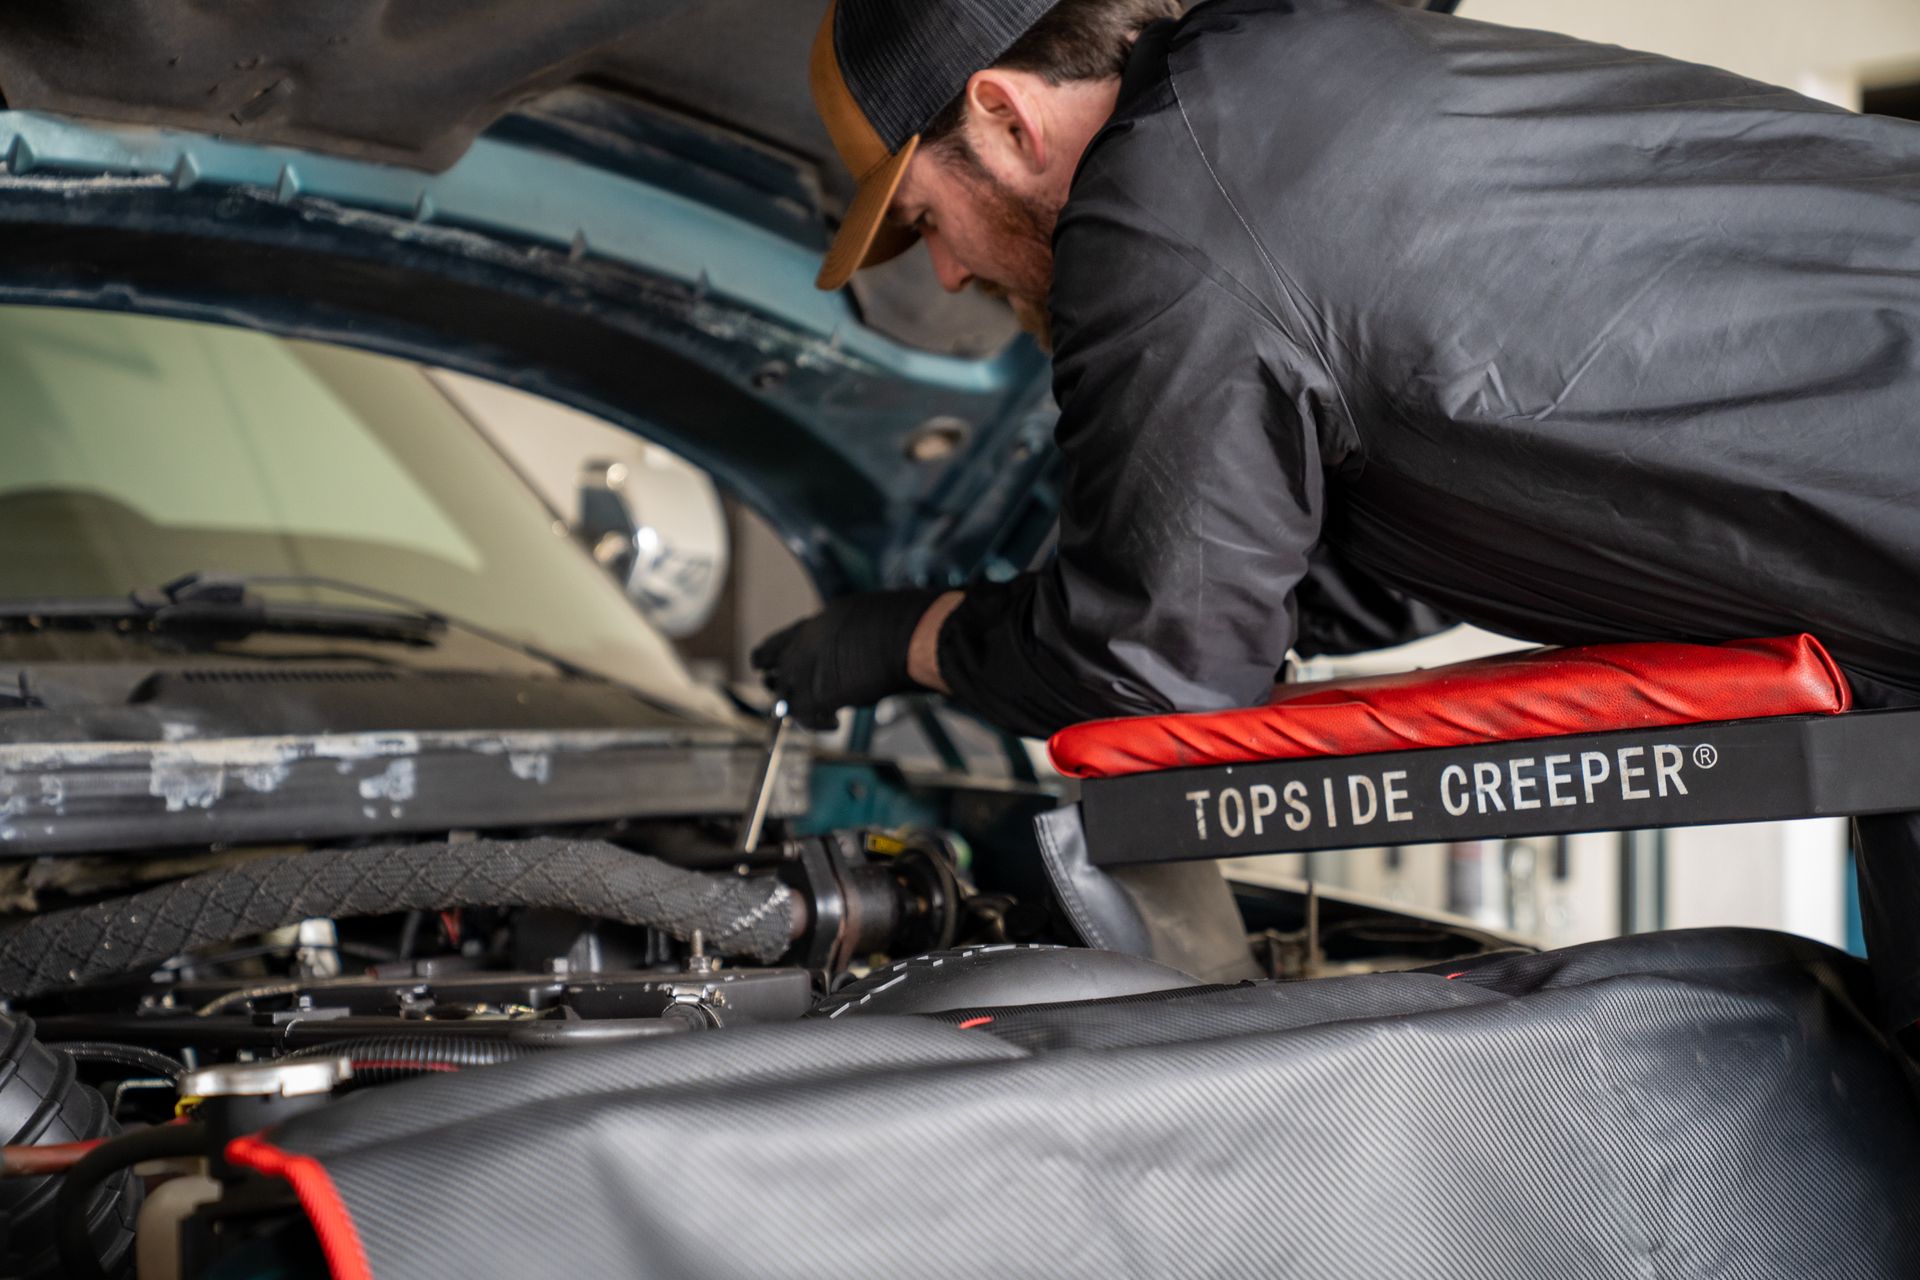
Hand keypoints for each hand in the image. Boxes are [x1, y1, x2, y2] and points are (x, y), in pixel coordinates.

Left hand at [751, 589, 944, 730]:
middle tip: (790, 698)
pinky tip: (835, 722)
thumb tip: (846, 656)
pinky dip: (818, 724)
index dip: (768, 661)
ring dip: (800, 709)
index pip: (772, 647)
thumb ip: (842, 639)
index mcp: (811, 626)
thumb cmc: (897, 622)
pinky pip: (804, 717)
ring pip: (783, 699)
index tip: (768, 671)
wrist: (903, 634)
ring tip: (824, 714)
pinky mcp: (816, 694)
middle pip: (769, 673)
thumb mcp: (859, 620)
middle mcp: (800, 647)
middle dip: (778, 687)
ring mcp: (804, 671)